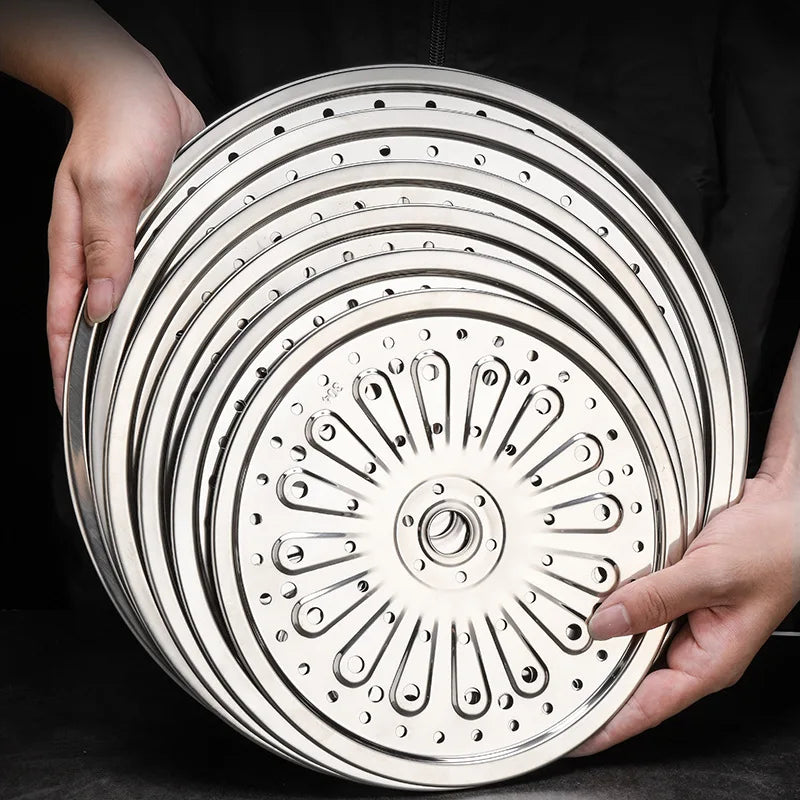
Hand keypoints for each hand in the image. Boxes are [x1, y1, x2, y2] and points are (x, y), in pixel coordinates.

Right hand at [47, 50, 203, 409]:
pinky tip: (185, 328)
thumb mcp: (109, 188)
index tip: (73, 412)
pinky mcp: (160, 237)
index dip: (66, 370)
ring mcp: (131, 248)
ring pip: (133, 309)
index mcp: (75, 250)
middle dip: (103, 370)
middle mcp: (101, 254)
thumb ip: (108, 248)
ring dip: (140, 343)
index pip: (65, 323)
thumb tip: (104, 307)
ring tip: (154, 385)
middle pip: (99, 326)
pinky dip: (169, 309)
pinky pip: (163, 282)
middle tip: (116, 412)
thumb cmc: (117, 128)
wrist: (140, 91)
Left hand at [571, 468, 798, 755]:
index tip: (572, 737)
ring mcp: (681, 617)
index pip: (648, 706)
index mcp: (709, 660)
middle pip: (630, 671)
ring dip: (601, 629)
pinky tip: (591, 589)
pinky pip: (635, 601)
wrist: (787, 509)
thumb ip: (658, 597)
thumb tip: (607, 622)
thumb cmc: (777, 547)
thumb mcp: (712, 574)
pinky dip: (612, 597)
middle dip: (592, 672)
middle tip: (551, 671)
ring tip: (563, 631)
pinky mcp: (672, 590)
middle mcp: (692, 643)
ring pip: (629, 634)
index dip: (607, 725)